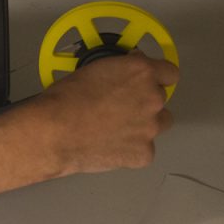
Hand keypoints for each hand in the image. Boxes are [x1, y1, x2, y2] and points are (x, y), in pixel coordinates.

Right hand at [5, 52, 178, 175]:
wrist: (54, 133)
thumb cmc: (65, 99)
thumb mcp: (93, 69)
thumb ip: (120, 70)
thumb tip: (126, 74)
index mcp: (140, 72)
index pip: (170, 72)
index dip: (157, 77)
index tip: (146, 82)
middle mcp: (152, 98)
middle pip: (161, 100)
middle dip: (144, 102)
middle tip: (119, 108)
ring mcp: (151, 128)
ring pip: (159, 125)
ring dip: (143, 125)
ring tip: (115, 129)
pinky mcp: (144, 153)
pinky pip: (144, 149)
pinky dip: (131, 148)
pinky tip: (110, 146)